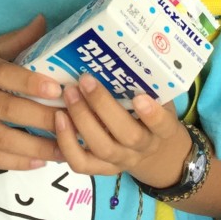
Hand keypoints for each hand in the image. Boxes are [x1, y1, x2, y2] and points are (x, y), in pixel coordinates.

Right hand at [0, 15, 66, 170]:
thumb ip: (12, 41)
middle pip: (9, 111)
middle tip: (76, 123)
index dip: (30, 82)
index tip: (58, 89)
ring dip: (38, 147)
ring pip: (3, 140)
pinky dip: (18, 161)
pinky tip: (41, 160)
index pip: (3, 75)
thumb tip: (45, 22)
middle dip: (45, 119)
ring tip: (67, 149)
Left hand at [53, 79, 190, 182]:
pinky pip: (81, 163)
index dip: (152, 115)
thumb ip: (145, 83)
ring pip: (102, 148)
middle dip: (104, 107)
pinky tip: (58, 119)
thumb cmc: (151, 116)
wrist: (154, 155)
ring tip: (68, 94)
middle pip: (127, 135)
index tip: (139, 97)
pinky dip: (67, 143)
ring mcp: (121, 161)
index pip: (162, 125)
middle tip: (85, 80)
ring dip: (82, 120)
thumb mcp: (159, 100)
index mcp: (162, 130)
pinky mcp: (101, 170)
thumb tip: (122, 49)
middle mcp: (143, 148)